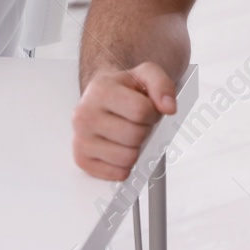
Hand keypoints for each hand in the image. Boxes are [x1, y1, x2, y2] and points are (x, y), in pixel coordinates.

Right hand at [72, 63, 177, 179]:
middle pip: (134, 136)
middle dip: (144, 131)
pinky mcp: (82, 159)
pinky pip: (116, 173)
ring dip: (136, 150)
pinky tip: (120, 149)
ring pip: (127, 158)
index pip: (140, 111)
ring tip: (129, 136)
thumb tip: (169, 107)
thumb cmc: (123, 89)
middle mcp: (84, 115)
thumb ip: (162, 85)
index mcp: (100, 90)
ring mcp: (80, 139)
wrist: (101, 97)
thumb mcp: (146, 75)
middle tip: (138, 124)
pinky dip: (125, 166)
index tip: (148, 111)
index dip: (152, 114)